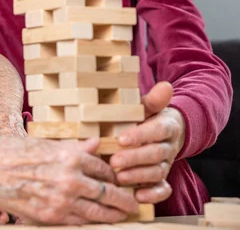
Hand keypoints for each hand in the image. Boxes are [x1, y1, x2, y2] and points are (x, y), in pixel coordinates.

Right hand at [0, 137, 138, 224]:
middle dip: (123, 200)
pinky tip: (96, 223)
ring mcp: (60, 201)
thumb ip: (74, 147)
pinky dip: (91, 223)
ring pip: (98, 213)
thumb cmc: (9, 152)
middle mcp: (70, 179)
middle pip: (108, 193)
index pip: (103, 168)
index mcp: (69, 156)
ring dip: (113, 215)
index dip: (113, 176)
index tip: (118, 180)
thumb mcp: (44, 144)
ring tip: (122, 216)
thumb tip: (95, 144)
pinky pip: (78, 223)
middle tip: (133, 203)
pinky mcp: (49, 217)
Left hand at [111, 81, 185, 203]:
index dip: (141, 135)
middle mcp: (168, 146)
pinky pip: (163, 189)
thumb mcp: (148, 107)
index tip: (121, 138)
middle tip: (114, 161)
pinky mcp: (162, 179)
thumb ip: (153, 100)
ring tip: (119, 177)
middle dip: (135, 158)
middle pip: (156, 154)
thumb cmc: (147, 118)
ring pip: (157, 172)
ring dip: (138, 176)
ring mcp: (166, 164)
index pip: (157, 130)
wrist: (162, 132)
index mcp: (166, 126)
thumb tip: (165, 86)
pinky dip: (153, 195)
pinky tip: (138, 196)